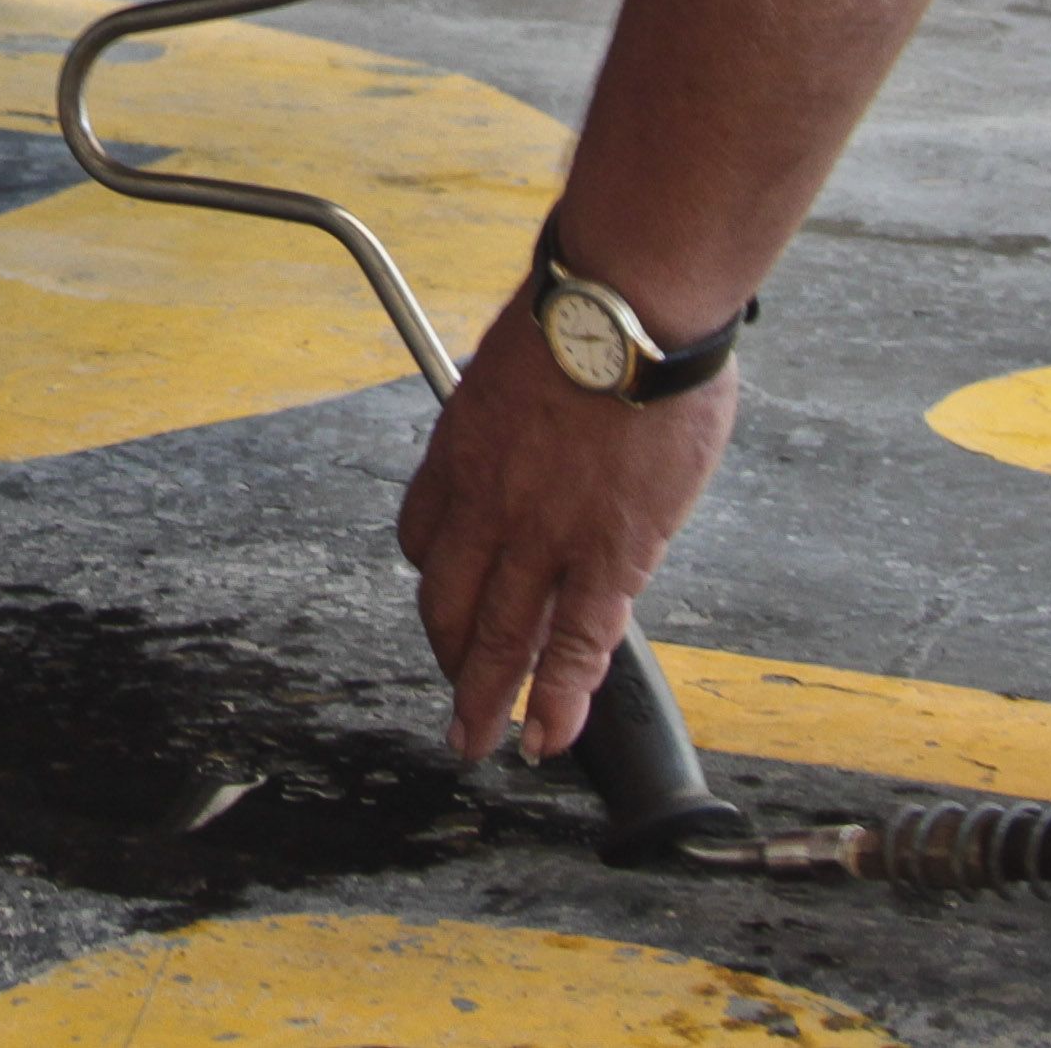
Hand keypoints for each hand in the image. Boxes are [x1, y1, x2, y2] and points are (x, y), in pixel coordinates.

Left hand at [395, 291, 734, 758]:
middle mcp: (487, 504)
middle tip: (451, 694)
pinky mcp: (610, 557)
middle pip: (448, 600)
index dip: (438, 574)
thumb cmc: (582, 313)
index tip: (449, 592)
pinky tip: (548, 739)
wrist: (624, 309)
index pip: (426, 535)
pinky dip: (560, 701)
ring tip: (476, 740)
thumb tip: (544, 413)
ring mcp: (544, 537)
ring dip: (484, 699)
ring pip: (501, 637)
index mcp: (459, 450)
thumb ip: (520, 406)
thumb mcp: (515, 360)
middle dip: (448, 654)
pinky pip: (578, 646)